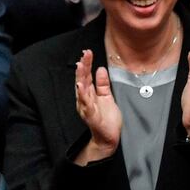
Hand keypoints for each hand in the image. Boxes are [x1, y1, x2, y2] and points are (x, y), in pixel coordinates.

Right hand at [73, 49, 121, 164]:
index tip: (88, 52)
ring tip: (80, 66)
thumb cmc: (106, 118)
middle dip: (83, 66)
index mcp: (89, 94)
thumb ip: (102, 84)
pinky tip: (81, 87)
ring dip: (81, 77)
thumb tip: (100, 69)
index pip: (87, 76)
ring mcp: (86, 107)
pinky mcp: (91, 116)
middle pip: (82, 80)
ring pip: (82, 90)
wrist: (108, 137)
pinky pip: (86, 104)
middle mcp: (84, 99)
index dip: (87, 64)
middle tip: (85, 54)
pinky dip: (82, 95)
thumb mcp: (106, 97)